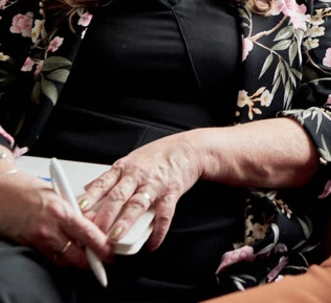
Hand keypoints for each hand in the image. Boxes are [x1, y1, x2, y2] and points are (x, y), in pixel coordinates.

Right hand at [0, 172, 112, 268]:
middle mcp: (50, 228)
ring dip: (76, 260)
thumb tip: (91, 220)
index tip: (109, 252)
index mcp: (61, 210)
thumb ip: (74, 208)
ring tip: (86, 256)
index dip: (101, 246)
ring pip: (64, 259)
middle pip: (77, 253)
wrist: (1, 193)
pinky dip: (61, 258)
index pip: (88, 233)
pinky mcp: (29, 245)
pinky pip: (50, 257)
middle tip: (101, 260)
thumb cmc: (27, 189)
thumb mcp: (58, 193)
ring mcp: (38, 239)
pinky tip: (68, 252)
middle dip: (91, 260)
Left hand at [77, 132, 201, 249]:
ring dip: (125, 222)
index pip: (103, 184)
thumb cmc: (158, 156)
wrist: (188, 149)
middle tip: (93, 233)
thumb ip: (111, 177)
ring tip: (115, 238)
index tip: (78, 211)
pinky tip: (152, 244)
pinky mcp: (172, 192)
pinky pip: (165, 214)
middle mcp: (138, 176)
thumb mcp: (130, 161)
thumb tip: (88, 190)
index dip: (90, 198)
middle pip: (117, 196)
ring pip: (137, 204)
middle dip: (104, 216)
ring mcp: (155, 184)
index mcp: (124, 168)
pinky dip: (158, 231)